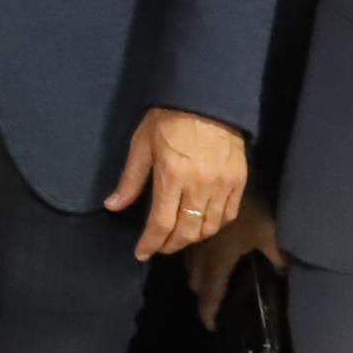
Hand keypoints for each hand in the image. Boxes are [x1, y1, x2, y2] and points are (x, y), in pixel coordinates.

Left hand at [105, 106, 249, 259]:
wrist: (206, 99)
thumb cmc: (167, 119)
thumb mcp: (141, 145)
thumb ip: (130, 180)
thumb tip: (113, 206)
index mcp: (172, 177)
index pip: (161, 223)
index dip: (150, 243)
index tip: (141, 253)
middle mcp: (200, 186)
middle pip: (187, 231)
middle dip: (171, 245)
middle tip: (159, 247)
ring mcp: (223, 185)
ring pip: (210, 227)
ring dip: (192, 237)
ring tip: (178, 237)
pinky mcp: (239, 181)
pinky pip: (229, 214)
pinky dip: (215, 225)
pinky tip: (203, 224)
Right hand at [187, 194, 286, 329]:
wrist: (226, 180)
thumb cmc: (251, 209)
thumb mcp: (270, 234)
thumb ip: (277, 256)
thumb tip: (285, 273)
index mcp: (219, 262)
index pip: (210, 295)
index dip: (209, 313)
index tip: (211, 328)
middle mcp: (201, 255)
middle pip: (196, 283)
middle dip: (204, 295)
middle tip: (215, 301)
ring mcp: (195, 241)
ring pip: (189, 268)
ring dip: (197, 278)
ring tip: (210, 282)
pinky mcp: (194, 228)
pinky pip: (189, 252)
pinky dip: (195, 261)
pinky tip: (205, 256)